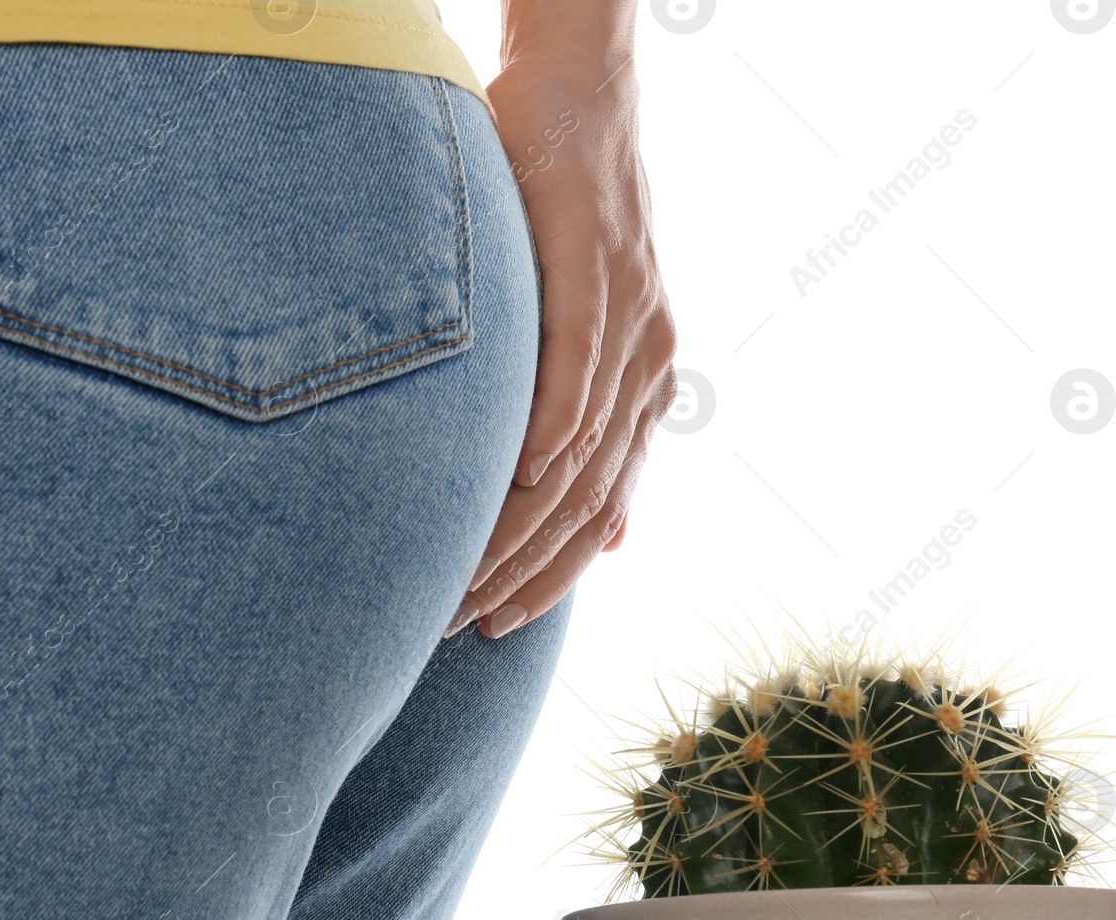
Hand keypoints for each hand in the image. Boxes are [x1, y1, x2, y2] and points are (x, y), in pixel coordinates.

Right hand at [444, 53, 675, 638]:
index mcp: (644, 390)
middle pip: (592, 499)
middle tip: (464, 622)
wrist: (580, 97)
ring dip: (529, 520)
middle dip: (530, 570)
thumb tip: (617, 538)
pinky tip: (525, 474)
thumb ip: (593, 430)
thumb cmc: (556, 217)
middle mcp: (651, 366)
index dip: (554, 576)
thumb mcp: (577, 332)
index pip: (600, 511)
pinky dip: (554, 422)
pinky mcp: (597, 265)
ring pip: (584, 448)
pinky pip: (579, 361)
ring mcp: (631, 318)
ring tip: (470, 573)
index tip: (496, 625)